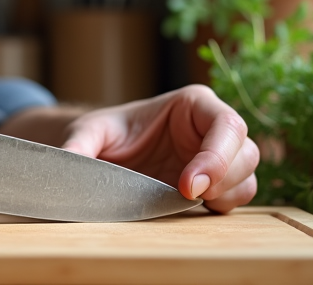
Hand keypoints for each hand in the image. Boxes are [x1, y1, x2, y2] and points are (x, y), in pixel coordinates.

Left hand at [59, 85, 258, 212]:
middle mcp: (213, 127)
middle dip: (224, 177)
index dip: (216, 155)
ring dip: (227, 193)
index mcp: (193, 104)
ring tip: (191, 202)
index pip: (225, 123)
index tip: (187, 185)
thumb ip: (79, 146)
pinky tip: (196, 208)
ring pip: (247, 175)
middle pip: (246, 150)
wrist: (108, 153)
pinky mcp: (219, 182)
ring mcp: (220, 156)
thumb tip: (65, 164)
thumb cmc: (106, 134)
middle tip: (187, 196)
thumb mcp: (89, 133)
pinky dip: (225, 205)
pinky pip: (238, 195)